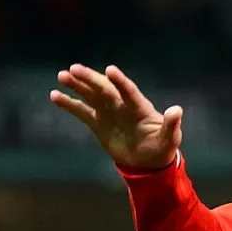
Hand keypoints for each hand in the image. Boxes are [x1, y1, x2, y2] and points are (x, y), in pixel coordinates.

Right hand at [49, 64, 182, 168]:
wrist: (148, 161)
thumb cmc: (162, 147)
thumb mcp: (170, 139)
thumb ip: (171, 125)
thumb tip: (177, 110)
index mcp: (140, 107)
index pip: (129, 91)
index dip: (120, 81)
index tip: (110, 70)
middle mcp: (122, 106)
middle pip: (105, 89)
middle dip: (90, 79)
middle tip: (74, 68)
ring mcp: (109, 113)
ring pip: (91, 95)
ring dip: (77, 85)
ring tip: (62, 75)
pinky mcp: (98, 123)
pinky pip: (82, 111)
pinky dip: (69, 104)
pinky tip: (54, 95)